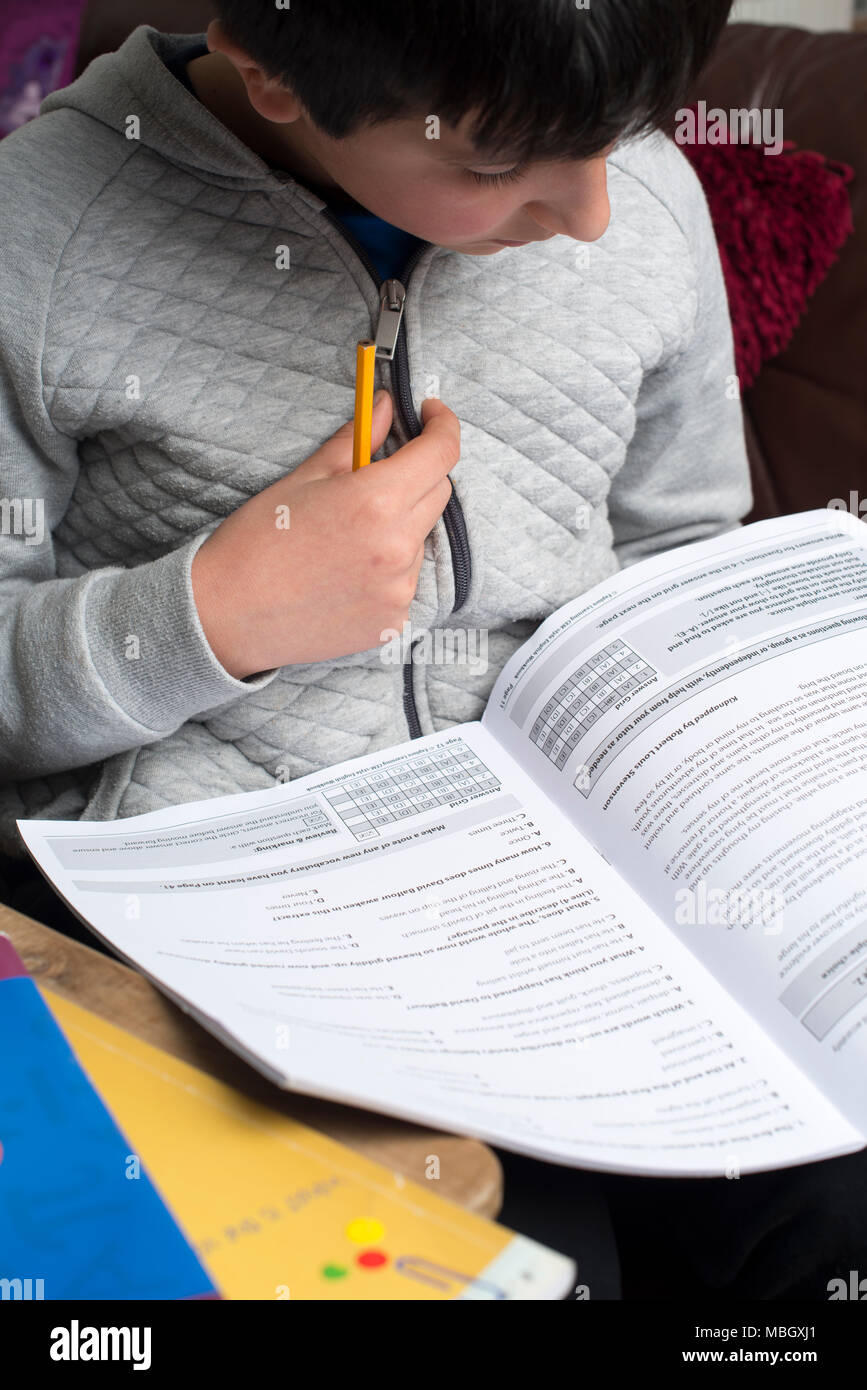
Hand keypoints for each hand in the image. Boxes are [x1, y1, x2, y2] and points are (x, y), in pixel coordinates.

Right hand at [191, 391, 459, 678]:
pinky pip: (406, 578)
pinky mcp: (394, 620)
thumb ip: (356, 440)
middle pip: (438, 492)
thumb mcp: (304, 478)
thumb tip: (386, 406)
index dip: (442, 425)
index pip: (441, 453)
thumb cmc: (256, 542)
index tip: (431, 416)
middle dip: (416, 474)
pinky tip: (346, 573)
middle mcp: (397, 548)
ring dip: (400, 525)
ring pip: (421, 538)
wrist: (228, 615)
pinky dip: (388, 567)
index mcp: (376, 501)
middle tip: (373, 477)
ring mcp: (399, 589)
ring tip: (345, 538)